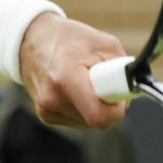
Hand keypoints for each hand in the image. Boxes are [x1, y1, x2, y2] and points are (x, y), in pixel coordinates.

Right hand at [18, 12, 128, 128]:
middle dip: (108, 105)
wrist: (30, 39)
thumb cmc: (69, 39)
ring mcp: (47, 111)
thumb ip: (122, 69)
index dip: (116, 108)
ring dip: (96, 106)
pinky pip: (78, 120)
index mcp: (66, 80)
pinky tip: (76, 89)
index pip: (99, 116)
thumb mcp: (103, 43)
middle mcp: (53, 100)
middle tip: (104, 82)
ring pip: (88, 123)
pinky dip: (84, 107)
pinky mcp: (46, 116)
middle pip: (97, 121)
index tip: (119, 93)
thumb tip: (131, 91)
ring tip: (87, 81)